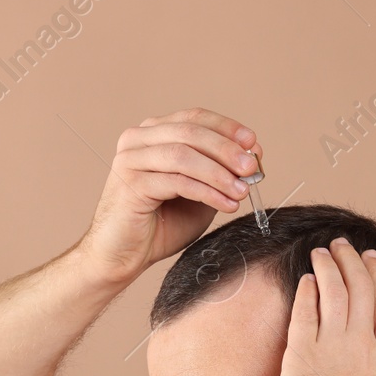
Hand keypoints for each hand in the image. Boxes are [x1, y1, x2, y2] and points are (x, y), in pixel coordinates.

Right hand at [75, 107, 260, 286]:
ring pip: (184, 154)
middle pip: (190, 131)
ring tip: (242, 190)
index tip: (254, 145)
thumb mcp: (197, 193)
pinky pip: (177, 181)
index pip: (194, 118)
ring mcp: (130, 159)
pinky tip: (226, 204)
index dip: (227, 128)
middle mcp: (137, 140)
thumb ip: (217, 173)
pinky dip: (207, 192)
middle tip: (251, 168)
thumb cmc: (158, 227)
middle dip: (226, 149)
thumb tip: (251, 159)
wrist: (122, 257)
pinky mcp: (130, 183)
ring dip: (219, 172)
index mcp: (152, 134)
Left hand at [278, 239, 375, 375]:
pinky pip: (304, 315)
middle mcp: (364, 342)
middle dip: (351, 261)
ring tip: (321, 252)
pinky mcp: (302, 357)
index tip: (371, 260)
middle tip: (343, 245)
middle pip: (359, 289)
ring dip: (328, 268)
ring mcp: (333, 347)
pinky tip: (305, 281)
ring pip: (332, 293)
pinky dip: (306, 294)